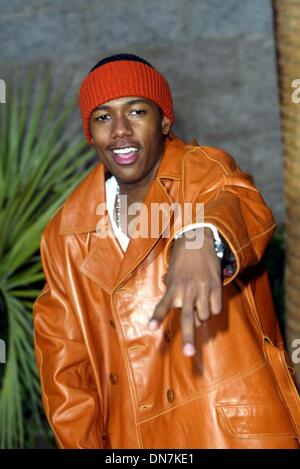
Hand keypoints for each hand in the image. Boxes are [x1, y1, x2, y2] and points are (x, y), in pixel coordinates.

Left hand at [149, 228, 221, 355]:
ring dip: (202, 316)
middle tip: (189, 353)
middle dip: (188, 338)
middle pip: (188, 318)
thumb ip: (174, 295)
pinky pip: (216, 309)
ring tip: (199, 303)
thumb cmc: (182, 263)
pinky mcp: (215, 287)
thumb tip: (192, 317)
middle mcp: (187, 291)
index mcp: (173, 288)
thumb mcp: (172, 276)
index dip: (157, 317)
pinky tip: (209, 299)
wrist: (198, 242)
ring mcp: (202, 289)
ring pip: (204, 316)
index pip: (163, 305)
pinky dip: (213, 309)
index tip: (151, 327)